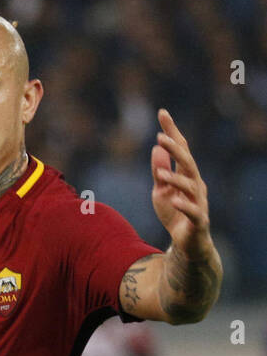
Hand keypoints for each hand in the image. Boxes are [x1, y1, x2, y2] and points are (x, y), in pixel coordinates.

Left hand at [150, 109, 211, 256]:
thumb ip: (159, 171)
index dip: (172, 131)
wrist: (187, 243)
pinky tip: (173, 201)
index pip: (180, 148)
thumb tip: (157, 148)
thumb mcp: (161, 191)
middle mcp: (196, 184)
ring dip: (175, 178)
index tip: (162, 112)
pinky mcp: (198, 220)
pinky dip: (183, 205)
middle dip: (175, 149)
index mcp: (187, 175)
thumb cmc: (174, 214)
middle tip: (161, 136)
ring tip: (159, 174)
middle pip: (187, 162)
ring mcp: (199, 201)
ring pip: (190, 185)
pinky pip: (193, 211)